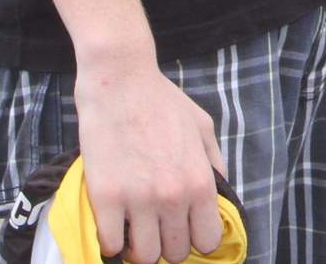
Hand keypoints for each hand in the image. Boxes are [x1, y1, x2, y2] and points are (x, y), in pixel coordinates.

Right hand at [74, 54, 225, 263]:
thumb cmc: (161, 100)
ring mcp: (139, 200)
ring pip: (143, 256)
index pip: (207, 241)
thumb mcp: (202, 126)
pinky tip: (112, 223)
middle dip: (165, 243)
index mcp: (201, 182)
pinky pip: (109, 245)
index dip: (194, 239)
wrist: (120, 80)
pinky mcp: (106, 198)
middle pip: (174, 253)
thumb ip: (214, 163)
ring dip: (138, 247)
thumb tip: (219, 195)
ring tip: (132, 228)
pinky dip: (110, 241)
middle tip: (154, 227)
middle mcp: (174, 197)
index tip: (181, 229)